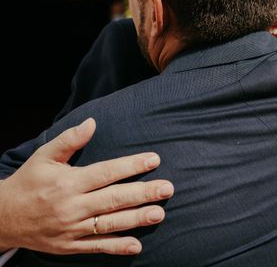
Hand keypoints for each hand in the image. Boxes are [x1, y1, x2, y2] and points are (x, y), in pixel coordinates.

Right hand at [0, 118, 173, 254]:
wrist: (2, 219)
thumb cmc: (29, 182)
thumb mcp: (44, 157)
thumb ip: (69, 140)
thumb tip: (92, 122)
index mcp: (68, 182)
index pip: (105, 173)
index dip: (131, 166)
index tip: (154, 160)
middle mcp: (71, 206)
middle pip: (113, 199)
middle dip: (143, 193)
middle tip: (168, 188)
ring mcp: (71, 229)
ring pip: (109, 224)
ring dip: (136, 219)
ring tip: (159, 213)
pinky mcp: (69, 246)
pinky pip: (96, 247)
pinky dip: (117, 247)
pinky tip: (137, 244)